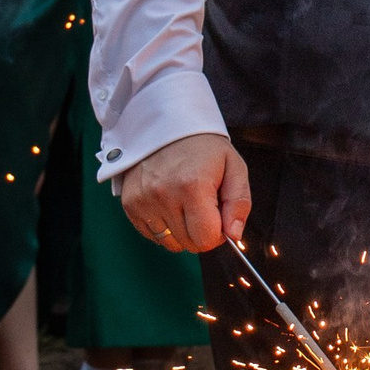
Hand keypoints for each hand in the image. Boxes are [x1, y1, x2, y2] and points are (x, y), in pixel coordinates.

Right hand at [118, 130, 251, 253]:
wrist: (165, 125)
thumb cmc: (203, 147)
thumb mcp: (234, 167)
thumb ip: (239, 204)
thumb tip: (234, 235)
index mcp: (193, 186)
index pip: (207, 239)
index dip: (218, 232)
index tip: (218, 214)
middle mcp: (164, 195)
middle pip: (189, 244)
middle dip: (201, 231)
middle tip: (202, 204)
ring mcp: (143, 201)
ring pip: (170, 243)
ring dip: (181, 230)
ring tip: (183, 203)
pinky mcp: (130, 204)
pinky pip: (152, 235)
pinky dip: (164, 226)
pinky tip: (168, 203)